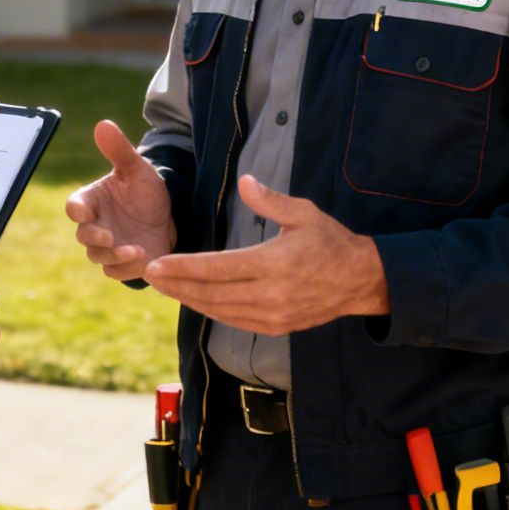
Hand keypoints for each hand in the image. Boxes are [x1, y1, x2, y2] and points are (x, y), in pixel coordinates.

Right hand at [66, 120, 174, 281]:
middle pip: (83, 236)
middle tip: (110, 236)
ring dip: (114, 256)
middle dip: (95, 238)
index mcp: (92, 201)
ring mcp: (108, 247)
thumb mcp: (136, 169)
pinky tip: (145, 261)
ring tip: (137, 250)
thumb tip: (103, 124)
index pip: (73, 206)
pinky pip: (115, 273)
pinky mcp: (123, 264)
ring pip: (98, 257)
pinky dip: (127, 269)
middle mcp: (95, 225)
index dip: (76, 210)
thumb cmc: (145, 190)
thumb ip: (118, 150)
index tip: (83, 212)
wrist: (169, 214)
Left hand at [142, 175, 387, 334]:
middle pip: (211, 293)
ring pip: (219, 310)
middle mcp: (271, 294)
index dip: (183, 267)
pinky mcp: (276, 328)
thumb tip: (245, 181)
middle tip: (148, 275)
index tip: (156, 264)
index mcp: (274, 263)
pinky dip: (210, 311)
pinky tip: (194, 300)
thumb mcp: (304, 213)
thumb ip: (271, 200)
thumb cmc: (330, 241)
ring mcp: (273, 316)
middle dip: (176, 284)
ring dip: (188, 299)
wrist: (361, 280)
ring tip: (164, 287)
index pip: (217, 267)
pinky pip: (234, 321)